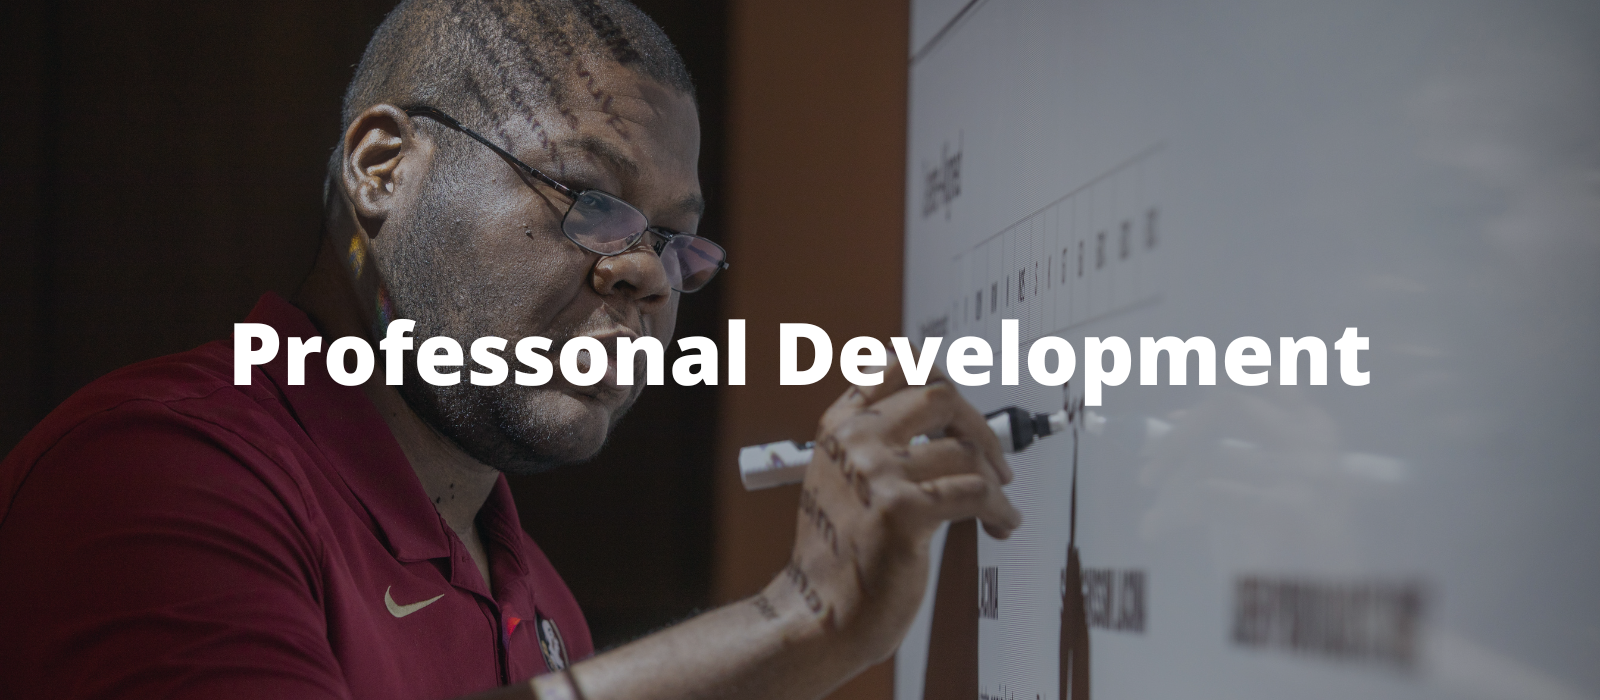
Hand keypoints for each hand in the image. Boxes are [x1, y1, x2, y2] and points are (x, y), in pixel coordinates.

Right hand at [759, 361, 1021, 669]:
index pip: (898, 367)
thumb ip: (876, 445)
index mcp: (839, 428)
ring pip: (965, 452)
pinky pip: (976, 493)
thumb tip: (940, 422)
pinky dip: (1000, 510)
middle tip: (993, 457)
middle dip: (980, 426)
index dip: (941, 378)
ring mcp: (877, 474)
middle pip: (940, 396)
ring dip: (995, 481)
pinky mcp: (903, 512)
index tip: (963, 409)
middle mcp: (855, 442)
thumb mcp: (840, 480)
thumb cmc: (836, 557)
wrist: (816, 615)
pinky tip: (1001, 524)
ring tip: (997, 506)